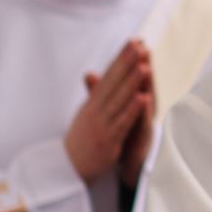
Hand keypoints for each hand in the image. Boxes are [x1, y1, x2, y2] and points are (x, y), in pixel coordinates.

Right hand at [65, 41, 151, 182]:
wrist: (66, 170)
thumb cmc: (80, 140)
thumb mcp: (85, 113)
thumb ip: (93, 94)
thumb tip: (92, 72)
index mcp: (92, 103)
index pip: (108, 75)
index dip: (121, 58)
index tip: (133, 42)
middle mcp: (96, 110)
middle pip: (113, 83)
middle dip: (127, 63)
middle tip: (139, 45)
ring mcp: (102, 124)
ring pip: (119, 100)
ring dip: (132, 82)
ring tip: (145, 66)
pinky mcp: (108, 140)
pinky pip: (122, 122)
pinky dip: (132, 110)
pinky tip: (143, 98)